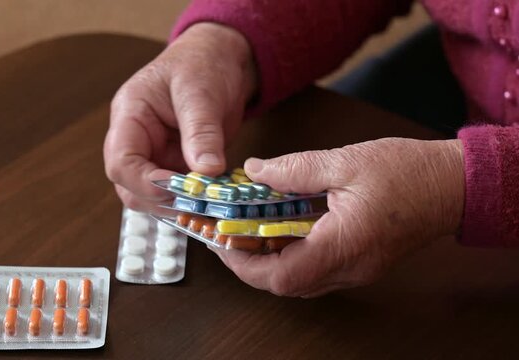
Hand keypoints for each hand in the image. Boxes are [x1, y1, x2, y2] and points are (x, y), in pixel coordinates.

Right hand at [104, 23, 256, 210]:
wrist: (220, 59)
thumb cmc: (202, 63)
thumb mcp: (202, 93)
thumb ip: (201, 132)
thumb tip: (206, 172)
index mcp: (130, 116)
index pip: (120, 162)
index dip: (144, 182)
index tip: (178, 188)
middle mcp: (136, 141)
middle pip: (130, 186)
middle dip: (161, 199)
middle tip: (197, 202)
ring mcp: (155, 156)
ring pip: (152, 196)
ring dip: (178, 204)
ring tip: (208, 203)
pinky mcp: (176, 165)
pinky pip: (177, 193)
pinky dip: (193, 201)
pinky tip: (213, 202)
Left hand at [214, 138, 464, 297]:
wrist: (453, 185)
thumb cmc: (407, 172)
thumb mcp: (344, 161)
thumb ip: (294, 169)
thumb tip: (256, 171)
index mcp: (344, 244)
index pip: (281, 277)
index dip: (243, 265)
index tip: (223, 243)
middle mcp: (350, 267)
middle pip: (286, 284)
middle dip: (250, 263)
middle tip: (230, 235)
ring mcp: (358, 270)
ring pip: (301, 281)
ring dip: (270, 261)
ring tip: (250, 232)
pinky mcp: (362, 264)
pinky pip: (318, 271)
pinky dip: (292, 256)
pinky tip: (282, 230)